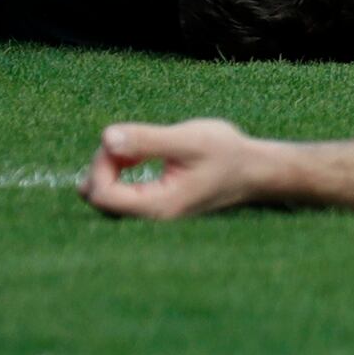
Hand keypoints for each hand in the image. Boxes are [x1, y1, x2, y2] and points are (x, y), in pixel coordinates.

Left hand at [81, 117, 280, 219]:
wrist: (255, 170)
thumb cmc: (228, 154)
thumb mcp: (189, 139)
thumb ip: (146, 140)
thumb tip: (106, 138)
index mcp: (158, 206)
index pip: (102, 194)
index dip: (100, 163)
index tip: (121, 139)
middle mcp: (152, 217)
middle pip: (98, 198)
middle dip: (102, 165)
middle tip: (126, 140)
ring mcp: (152, 214)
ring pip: (106, 197)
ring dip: (109, 168)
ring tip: (134, 148)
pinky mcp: (153, 205)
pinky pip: (119, 195)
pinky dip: (118, 173)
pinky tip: (135, 156)